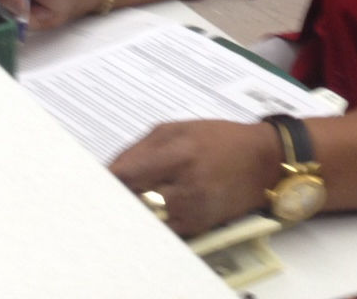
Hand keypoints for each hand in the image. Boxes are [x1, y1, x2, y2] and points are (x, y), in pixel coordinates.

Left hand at [110, 119, 279, 238]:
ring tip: (141, 195)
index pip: (126, 175)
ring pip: (145, 217)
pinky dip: (155, 218)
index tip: (94, 183)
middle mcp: (184, 185)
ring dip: (138, 208)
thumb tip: (110, 171)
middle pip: (132, 201)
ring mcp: (192, 210)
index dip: (106, 181)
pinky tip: (159, 205)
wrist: (262, 161)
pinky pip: (163, 227)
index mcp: (178, 153)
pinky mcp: (198, 227)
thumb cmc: (218, 139)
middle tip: (111, 192)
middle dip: (120, 196)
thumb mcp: (178, 128)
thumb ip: (140, 149)